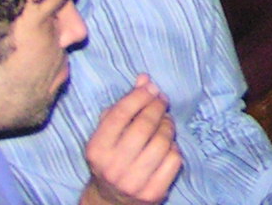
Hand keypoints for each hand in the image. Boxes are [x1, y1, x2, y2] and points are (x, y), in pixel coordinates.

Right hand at [82, 77, 182, 204]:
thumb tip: (144, 79)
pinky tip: (166, 147)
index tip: (151, 88)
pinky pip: (174, 159)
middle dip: (158, 107)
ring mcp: (133, 182)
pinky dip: (174, 148)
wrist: (111, 200)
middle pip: (145, 125)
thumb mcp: (108, 133)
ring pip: (163, 141)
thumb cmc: (111, 157)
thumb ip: (123, 105)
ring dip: (168, 126)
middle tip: (162, 102)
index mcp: (97, 149)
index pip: (120, 113)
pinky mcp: (153, 192)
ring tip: (165, 123)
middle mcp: (112, 167)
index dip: (140, 95)